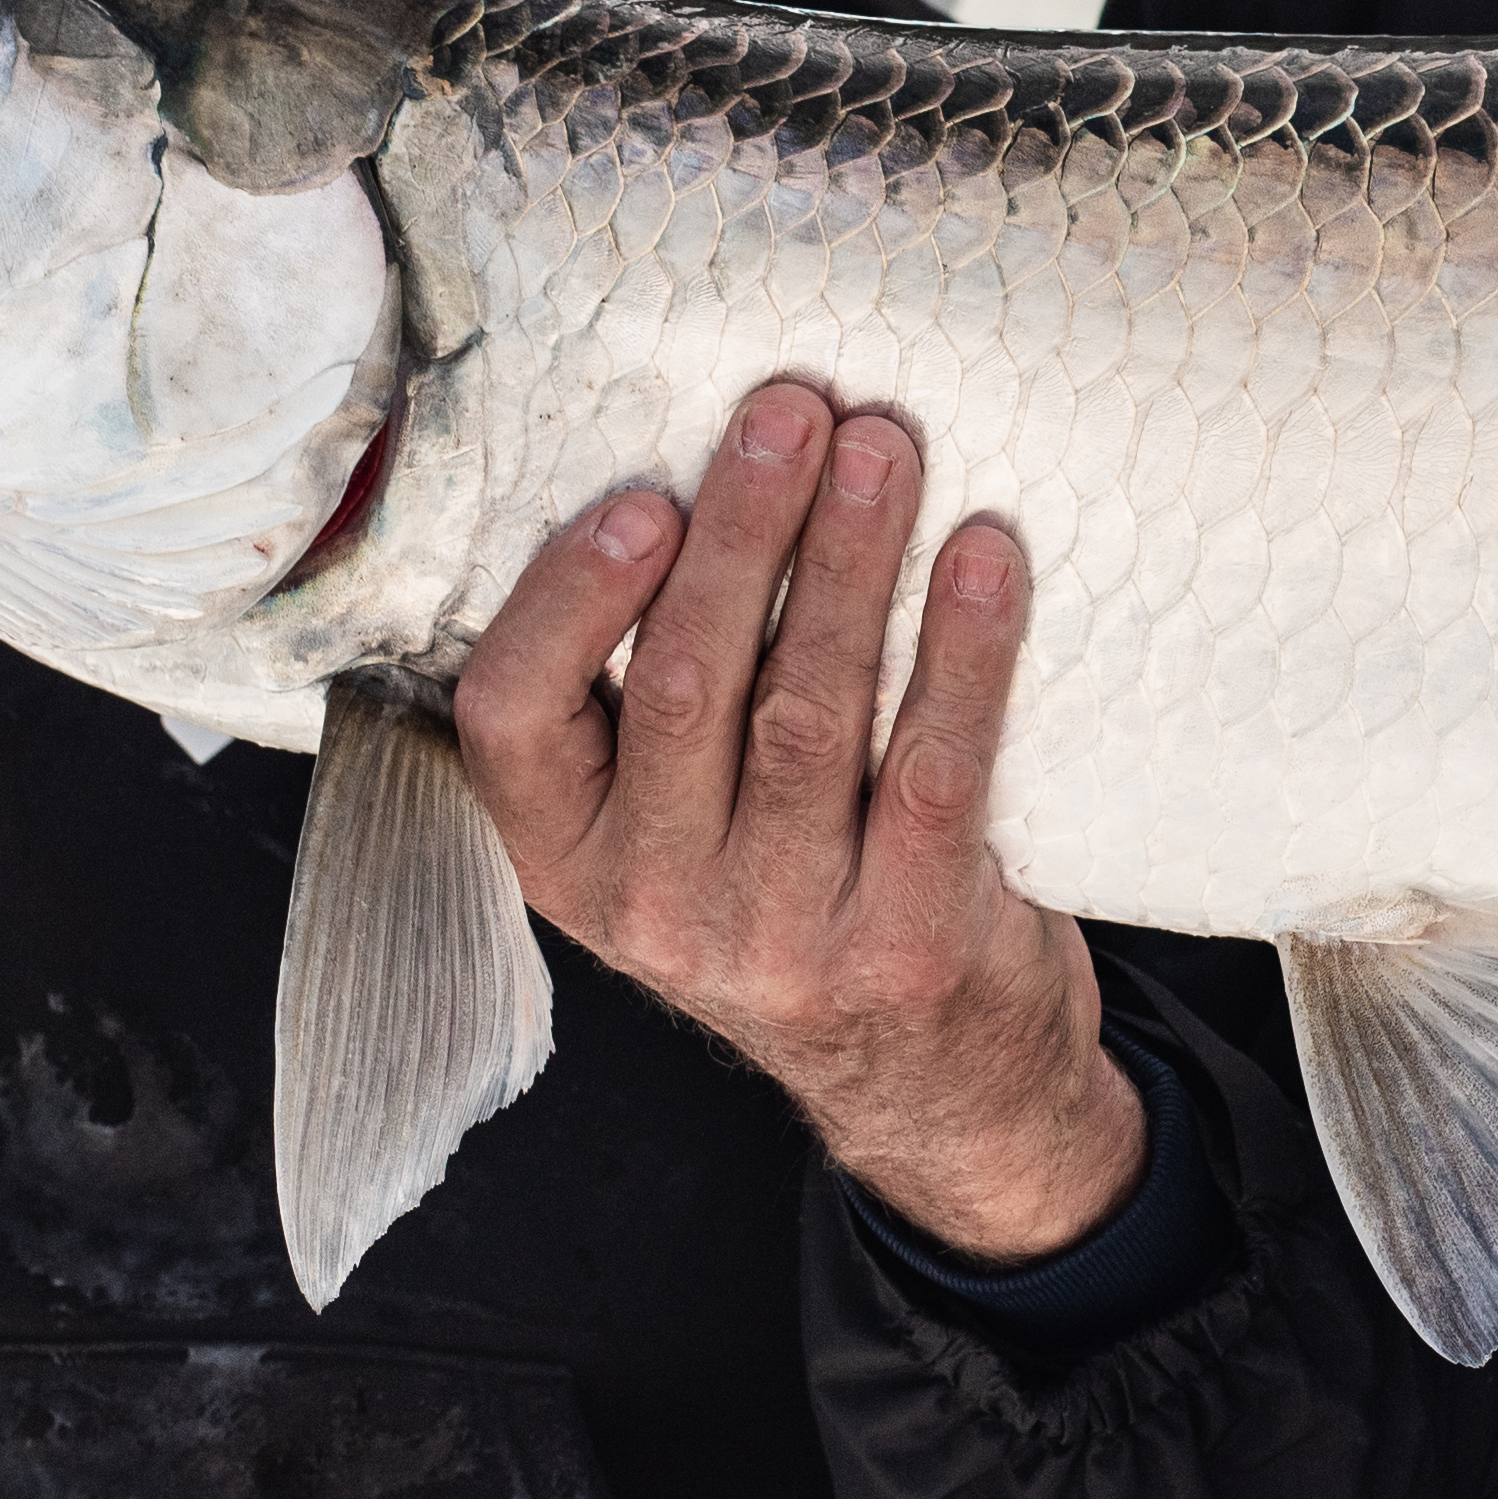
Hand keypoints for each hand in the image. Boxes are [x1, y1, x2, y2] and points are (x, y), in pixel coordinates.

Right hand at [449, 379, 1142, 1263]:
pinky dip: (964, 653)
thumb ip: (650, 702)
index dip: (570, 600)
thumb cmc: (793, 900)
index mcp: (570, 859)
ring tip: (886, 446)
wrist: (930, 1088)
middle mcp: (657, 907)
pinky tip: (985, 559)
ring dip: (852, 561)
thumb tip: (690, 466)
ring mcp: (782, 938)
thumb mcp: (673, 834)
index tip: (644, 496)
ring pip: (809, 712)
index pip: (512, 718)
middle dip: (746, 530)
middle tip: (794, 410)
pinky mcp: (909, 944)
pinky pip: (934, 772)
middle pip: (685, 685)